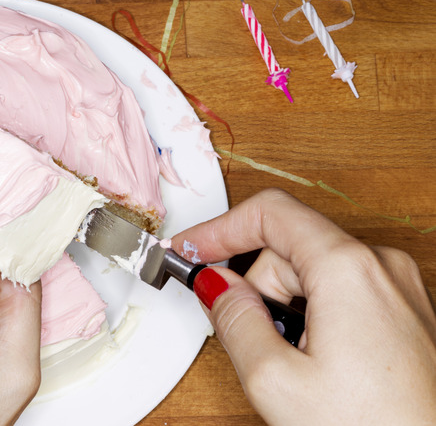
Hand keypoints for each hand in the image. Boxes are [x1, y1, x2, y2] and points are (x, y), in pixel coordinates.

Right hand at [172, 188, 435, 424]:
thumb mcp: (275, 379)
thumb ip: (233, 320)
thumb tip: (215, 284)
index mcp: (349, 268)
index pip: (269, 213)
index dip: (217, 229)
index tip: (187, 251)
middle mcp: (381, 266)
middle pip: (288, 248)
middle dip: (256, 288)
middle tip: (247, 338)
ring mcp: (398, 288)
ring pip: (312, 274)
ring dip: (285, 309)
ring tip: (295, 364)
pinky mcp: (405, 311)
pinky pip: (340, 293)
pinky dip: (312, 317)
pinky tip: (316, 362)